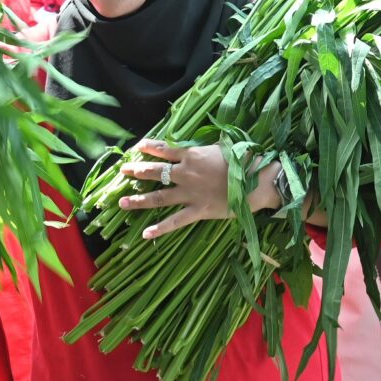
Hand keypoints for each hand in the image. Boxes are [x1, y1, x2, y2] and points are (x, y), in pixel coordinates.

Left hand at [118, 139, 280, 239]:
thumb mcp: (223, 147)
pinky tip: (146, 234)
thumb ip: (206, 149)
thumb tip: (199, 147)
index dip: (149, 148)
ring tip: (122, 202)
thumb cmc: (245, 160)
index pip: (164, 150)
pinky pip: (175, 221)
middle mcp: (186, 173)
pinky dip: (160, 228)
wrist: (257, 181)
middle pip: (155, 172)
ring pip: (159, 197)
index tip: (136, 147)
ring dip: (139, 200)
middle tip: (123, 171)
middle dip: (137, 171)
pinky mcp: (198, 210)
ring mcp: (190, 193)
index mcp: (191, 155)